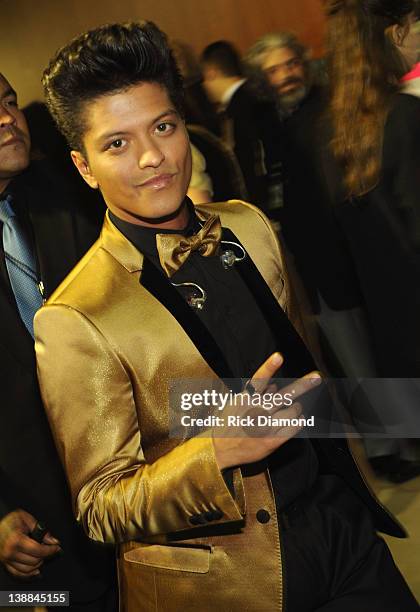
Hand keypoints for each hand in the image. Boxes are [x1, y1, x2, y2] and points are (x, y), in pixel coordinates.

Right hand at [0, 510, 60, 577]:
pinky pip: (18, 574)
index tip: (57, 547)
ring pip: (28, 570)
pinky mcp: (5, 564)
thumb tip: (52, 541)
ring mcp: (6, 560)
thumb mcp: (26, 518)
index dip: (50, 550)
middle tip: (50, 549)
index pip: (38, 550)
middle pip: (34, 561)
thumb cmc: (10, 521)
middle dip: (45, 555)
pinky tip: (36, 570)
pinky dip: (29, 574)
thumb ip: (40, 529)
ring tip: (42, 555)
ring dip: (38, 564)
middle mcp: (10, 552)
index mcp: (15, 540)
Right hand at [213, 352, 320, 469]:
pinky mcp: (272, 440)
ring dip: (296, 408)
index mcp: (245, 399)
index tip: (279, 357)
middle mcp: (256, 411)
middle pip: (284, 395)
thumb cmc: (229, 422)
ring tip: (292, 408)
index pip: (259, 379)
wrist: (221, 450)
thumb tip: (275, 385)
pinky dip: (299, 420)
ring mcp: (265, 427)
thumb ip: (255, 392)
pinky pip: (295, 427)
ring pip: (293, 411)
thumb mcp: (236, 402)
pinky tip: (295, 419)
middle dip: (303, 385)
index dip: (269, 367)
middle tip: (317, 377)